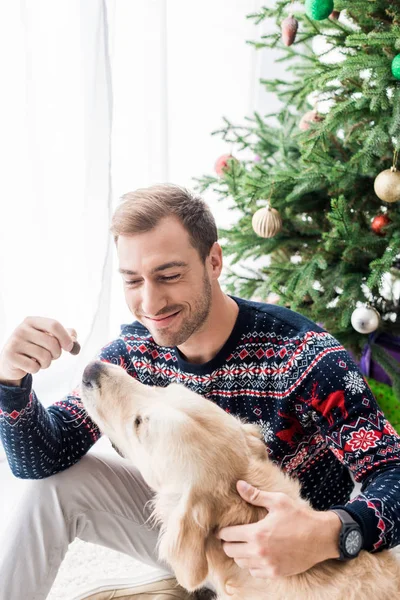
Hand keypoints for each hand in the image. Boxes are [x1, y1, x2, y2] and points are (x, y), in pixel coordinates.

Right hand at [0, 317, 76, 384]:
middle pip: (51, 342)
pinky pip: (33, 367)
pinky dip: (36, 369)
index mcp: (32, 321)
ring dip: (47, 363)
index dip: (65, 337)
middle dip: (57, 353)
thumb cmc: (33, 347)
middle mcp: (22, 329)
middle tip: (53, 356)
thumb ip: (63, 335)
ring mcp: (14, 342)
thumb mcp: (47, 337)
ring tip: (40, 361)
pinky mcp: (10, 355)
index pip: (54, 325)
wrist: (11, 360)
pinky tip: (30, 365)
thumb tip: (73, 337)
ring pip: (44, 356)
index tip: (69, 347)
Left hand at [216, 480, 340, 578]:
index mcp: (257, 533)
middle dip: (227, 543)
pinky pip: (254, 572)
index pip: (228, 535)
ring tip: (242, 545)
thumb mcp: (278, 501)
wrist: (321, 537)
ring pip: (241, 563)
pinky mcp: (276, 573)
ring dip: (239, 554)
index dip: (222, 531)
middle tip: (230, 537)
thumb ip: (255, 495)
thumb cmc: (299, 516)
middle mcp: (259, 552)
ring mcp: (267, 565)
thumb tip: (238, 485)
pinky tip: (256, 555)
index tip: (222, 529)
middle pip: (231, 551)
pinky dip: (251, 565)